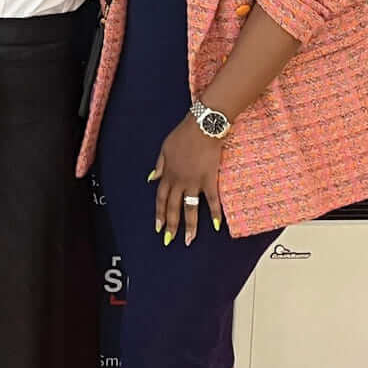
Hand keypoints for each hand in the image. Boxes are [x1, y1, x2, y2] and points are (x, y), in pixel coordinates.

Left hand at [151, 116, 224, 246]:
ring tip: (189, 240)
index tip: (159, 227)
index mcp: (167, 174)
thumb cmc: (183, 135)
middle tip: (170, 240)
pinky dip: (214, 213)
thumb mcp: (164, 149)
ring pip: (190, 208)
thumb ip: (159, 166)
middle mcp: (179, 181)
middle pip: (173, 207)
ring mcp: (194, 181)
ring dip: (190, 225)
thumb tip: (151, 179)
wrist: (202, 127)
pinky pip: (212, 199)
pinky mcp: (209, 179)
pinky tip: (215, 225)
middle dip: (171, 225)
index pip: (161, 199)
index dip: (159, 214)